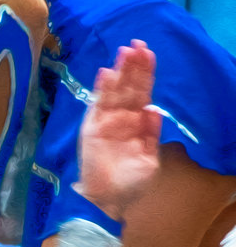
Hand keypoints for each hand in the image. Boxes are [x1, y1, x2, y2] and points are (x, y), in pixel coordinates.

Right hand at [77, 39, 161, 221]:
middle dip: (133, 66)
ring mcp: (105, 123)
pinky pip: (97, 107)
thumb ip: (151, 134)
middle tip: (137, 43)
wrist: (109, 203)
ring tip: (125, 50)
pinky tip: (106, 73)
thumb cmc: (130, 185)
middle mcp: (121, 120)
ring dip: (119, 71)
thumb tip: (152, 110)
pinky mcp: (92, 130)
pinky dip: (101, 91)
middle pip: (128, 87)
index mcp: (136, 124)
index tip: (149, 53)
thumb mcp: (149, 158)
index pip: (142, 93)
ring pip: (114, 92)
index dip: (145, 73)